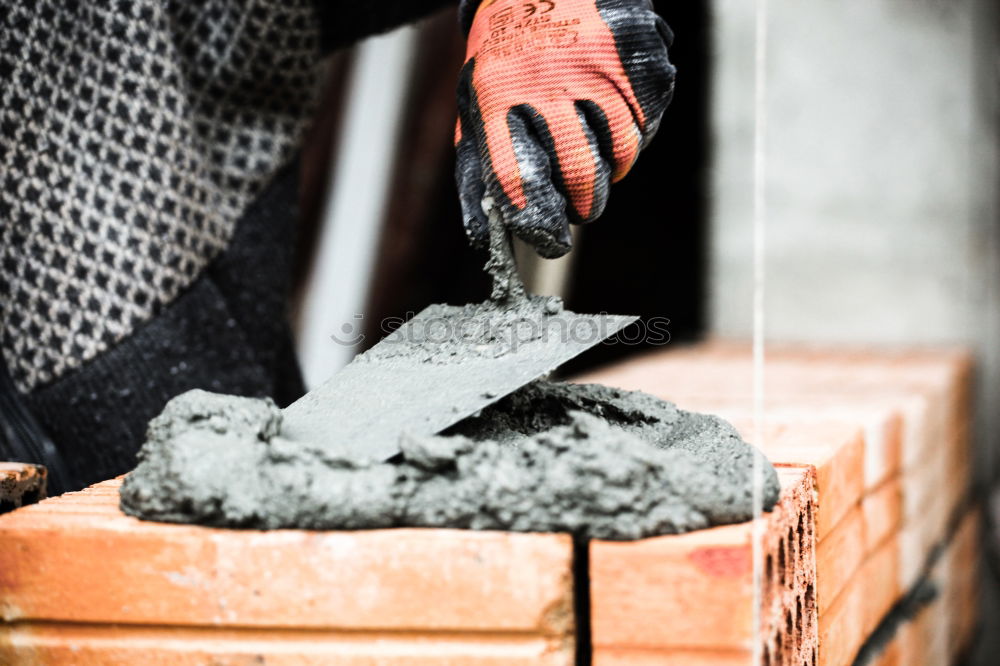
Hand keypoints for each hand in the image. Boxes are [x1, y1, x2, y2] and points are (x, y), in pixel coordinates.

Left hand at [455, 0, 675, 257]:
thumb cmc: (506, 59)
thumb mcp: (475, 107)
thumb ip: (477, 174)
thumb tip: (483, 239)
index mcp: (496, 96)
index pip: (516, 176)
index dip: (535, 219)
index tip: (546, 238)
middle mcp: (546, 80)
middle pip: (577, 172)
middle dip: (583, 205)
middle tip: (580, 208)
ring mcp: (596, 66)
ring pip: (620, 151)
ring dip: (611, 170)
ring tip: (595, 159)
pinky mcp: (633, 56)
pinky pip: (646, 122)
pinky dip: (635, 135)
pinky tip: (615, 120)